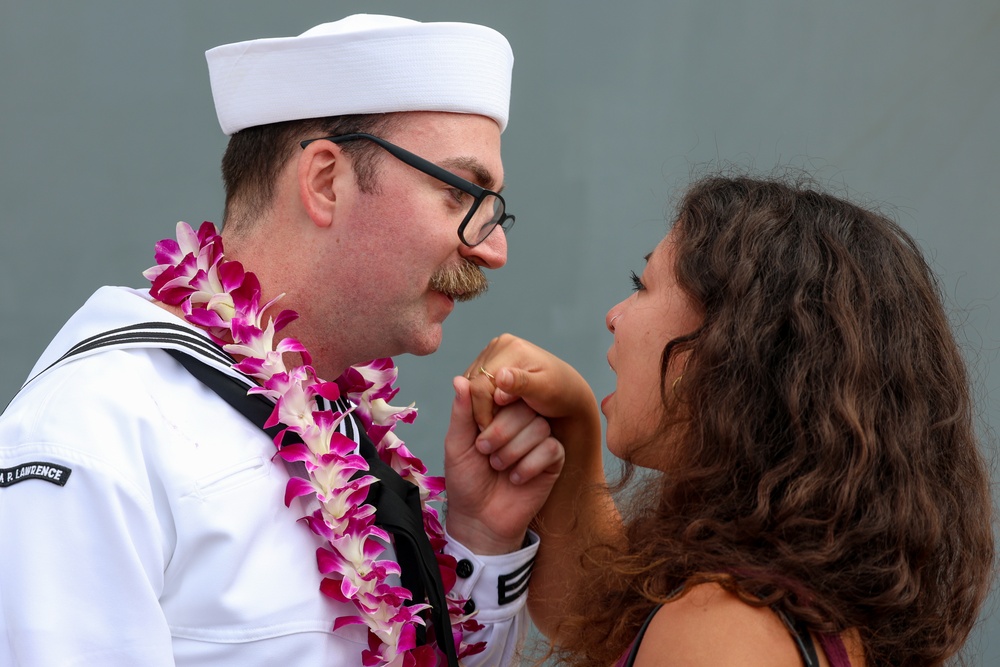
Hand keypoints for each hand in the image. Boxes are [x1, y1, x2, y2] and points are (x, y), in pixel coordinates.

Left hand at [443, 376, 563, 554]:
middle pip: (525, 408)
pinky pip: (551, 448)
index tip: (477, 430)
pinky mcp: (553, 460)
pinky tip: (515, 479)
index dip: (492, 409)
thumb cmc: (466, 481)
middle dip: (501, 432)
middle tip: (484, 452)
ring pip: (539, 427)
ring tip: (498, 467)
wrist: (480, 519)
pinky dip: (528, 466)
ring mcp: (539, 440)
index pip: (505, 392)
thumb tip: (460, 379)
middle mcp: (521, 422)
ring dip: (513, 451)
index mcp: (499, 413)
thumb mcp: (457, 443)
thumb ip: (462, 412)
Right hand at [464, 334, 597, 433]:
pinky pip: (475, 384)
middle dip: (479, 408)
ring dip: (478, 405)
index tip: (489, 430)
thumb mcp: (545, 391)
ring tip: (493, 422)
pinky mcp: (492, 361)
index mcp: (511, 348)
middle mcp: (500, 345)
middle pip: (473, 383)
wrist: (568, 391)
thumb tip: (500, 377)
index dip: (481, 411)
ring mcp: (494, 352)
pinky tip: (494, 412)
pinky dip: (481, 400)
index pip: (480, 385)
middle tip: (490, 429)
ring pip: (471, 384)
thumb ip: (522, 384)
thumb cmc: (561, 393)